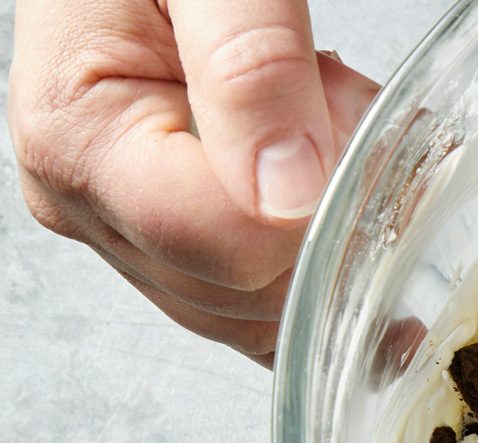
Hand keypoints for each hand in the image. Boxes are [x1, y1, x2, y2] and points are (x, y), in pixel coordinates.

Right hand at [9, 0, 379, 364]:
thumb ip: (251, 65)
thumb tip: (288, 190)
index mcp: (79, 137)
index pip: (226, 245)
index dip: (319, 206)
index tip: (362, 122)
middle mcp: (91, 203)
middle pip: (249, 290)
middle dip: (329, 218)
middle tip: (363, 119)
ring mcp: (128, 231)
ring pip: (260, 311)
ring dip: (330, 239)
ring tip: (340, 132)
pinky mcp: (171, 241)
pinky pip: (254, 306)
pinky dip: (321, 277)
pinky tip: (368, 238)